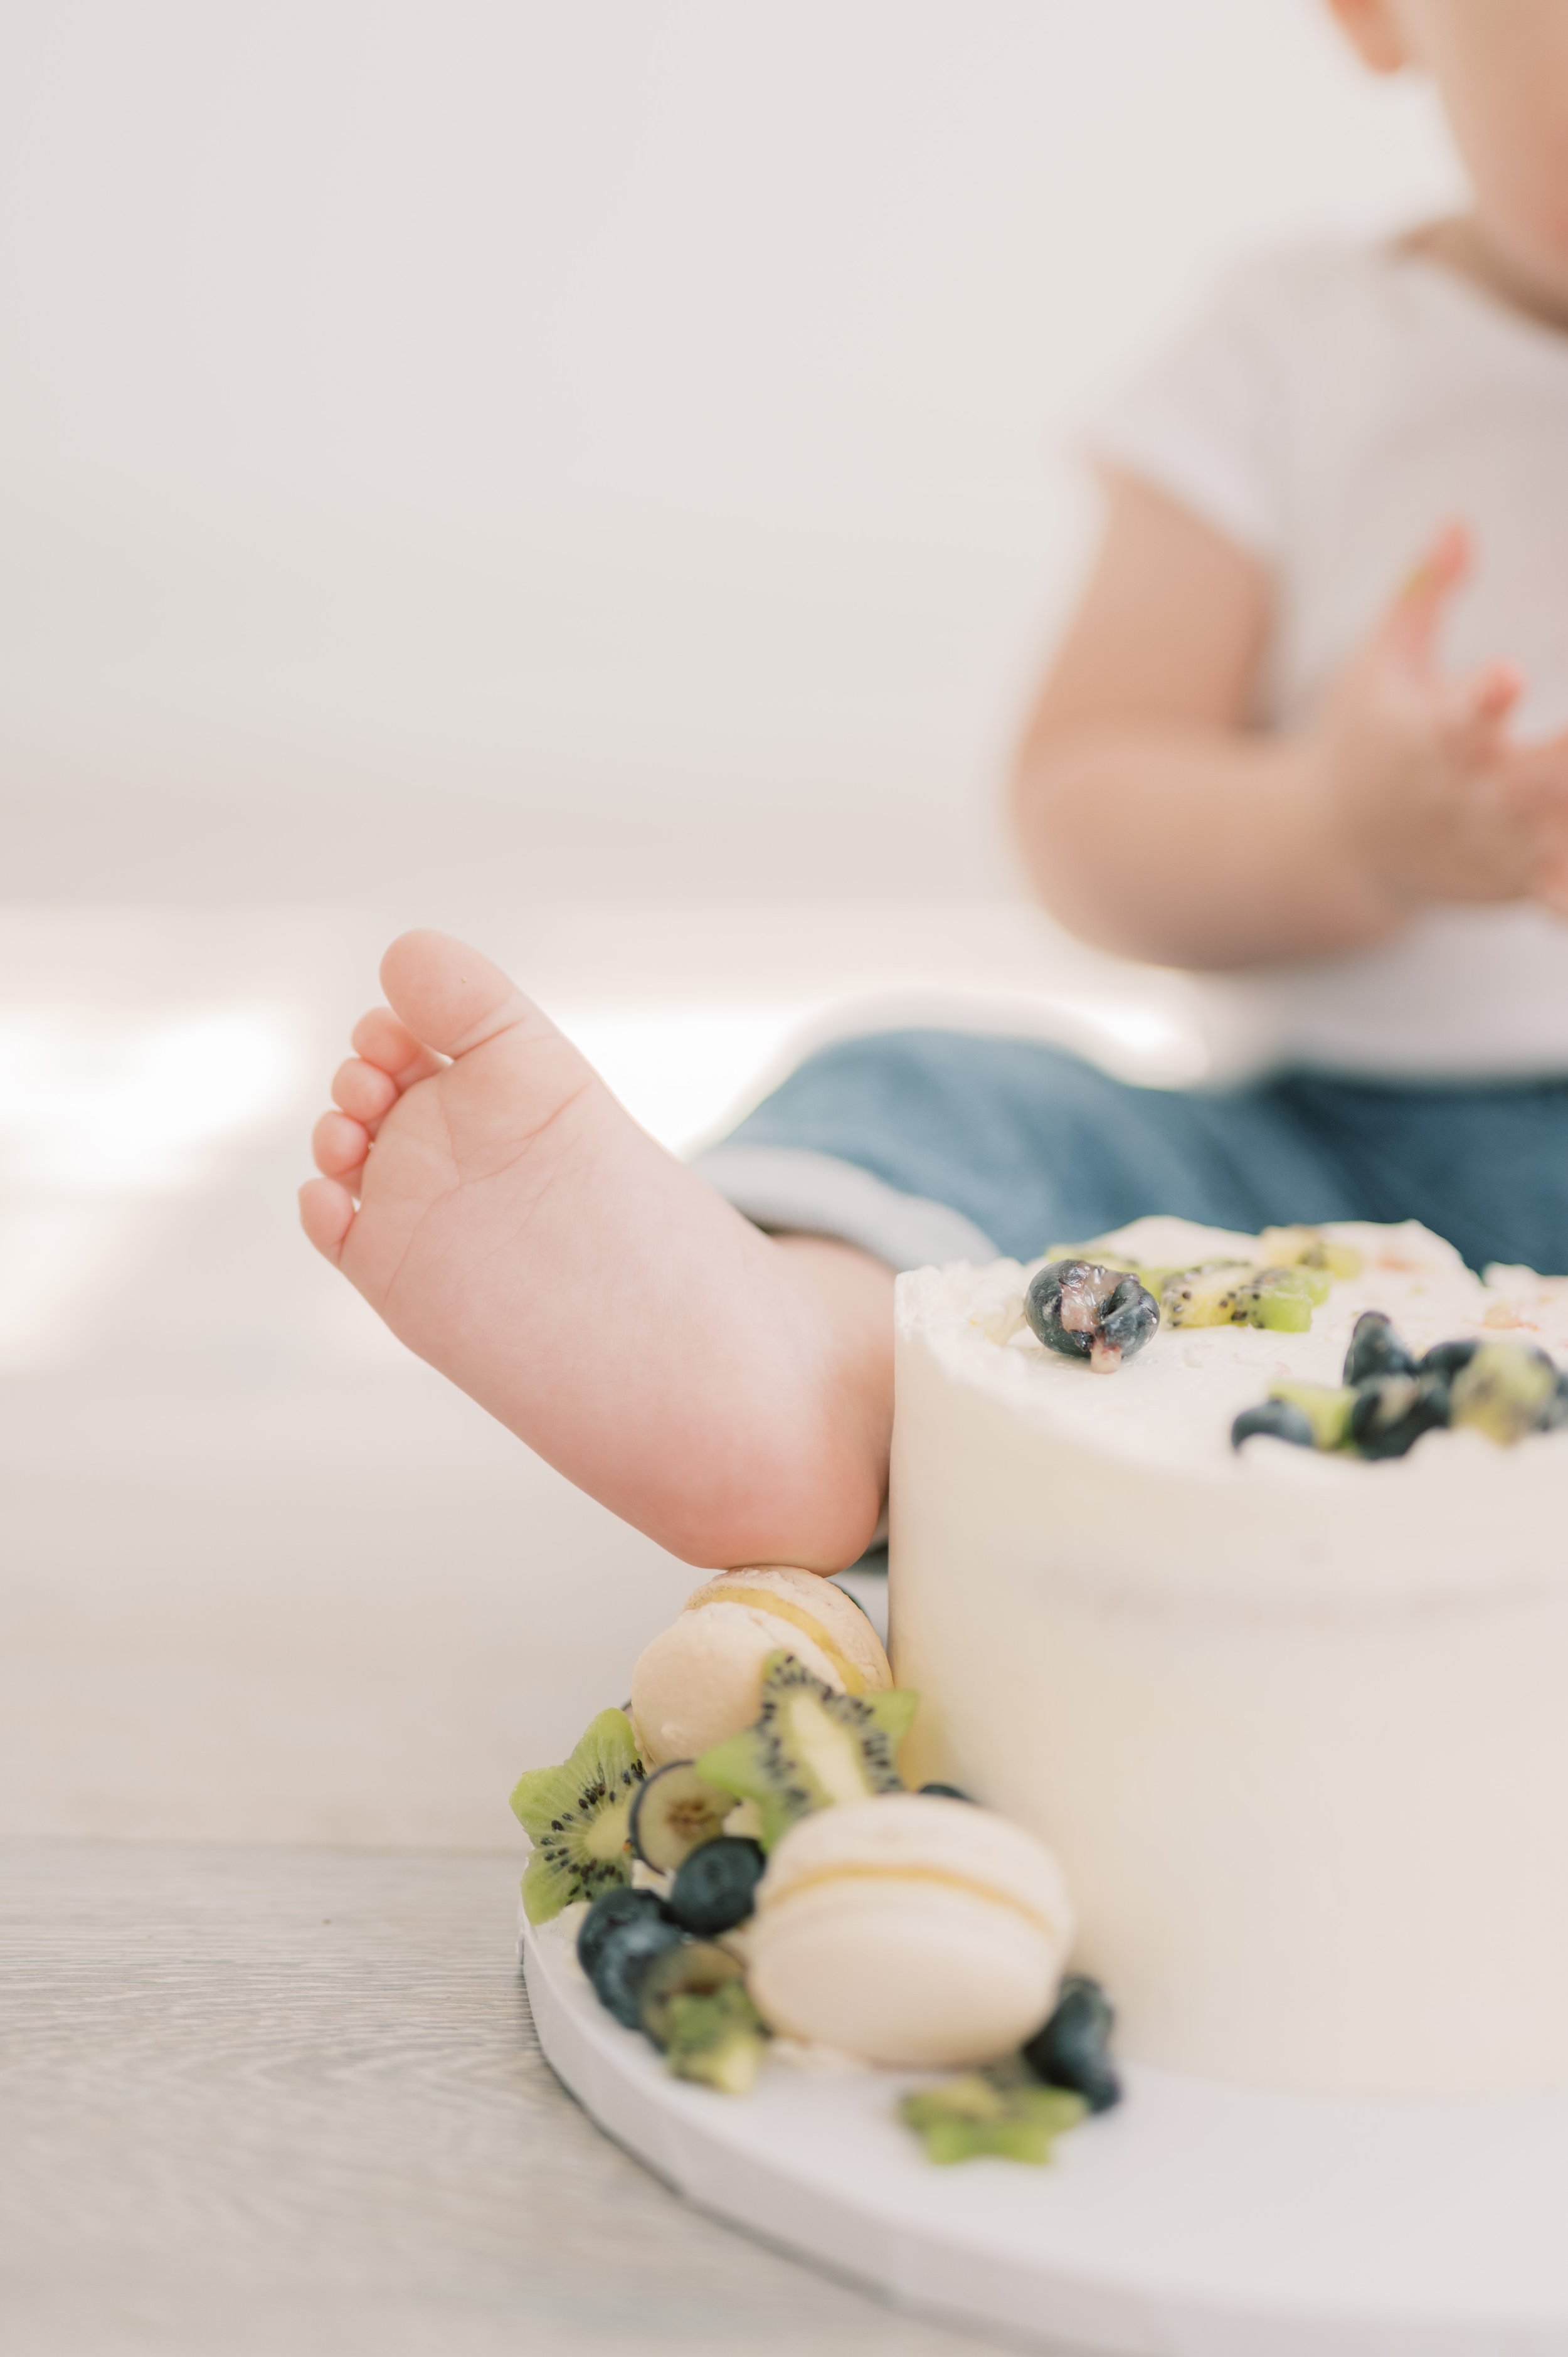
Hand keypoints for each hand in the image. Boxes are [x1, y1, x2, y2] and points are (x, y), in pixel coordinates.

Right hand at [1312, 522, 1567, 918]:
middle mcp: (1464, 797)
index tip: (1510, 677)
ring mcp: (1492, 847)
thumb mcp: (1378, 665)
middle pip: (1534, 782)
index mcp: (1428, 738)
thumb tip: (1459, 522)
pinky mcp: (1515, 882)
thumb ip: (1423, 594)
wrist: (1334, 849)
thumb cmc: (1366, 740)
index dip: (1486, 699)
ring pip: (1558, 837)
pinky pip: (1561, 892)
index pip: (1460, 716)